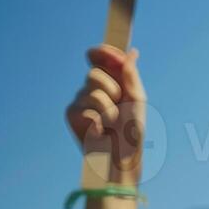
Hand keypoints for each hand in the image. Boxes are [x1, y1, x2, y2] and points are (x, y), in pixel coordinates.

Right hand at [65, 45, 145, 183]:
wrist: (122, 156)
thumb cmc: (133, 131)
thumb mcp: (137, 100)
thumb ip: (131, 75)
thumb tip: (132, 52)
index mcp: (111, 83)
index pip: (101, 60)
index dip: (101, 53)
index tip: (100, 51)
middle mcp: (94, 90)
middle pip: (95, 73)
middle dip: (112, 89)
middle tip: (120, 108)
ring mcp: (80, 101)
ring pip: (92, 92)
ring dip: (109, 109)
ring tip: (112, 123)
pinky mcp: (72, 115)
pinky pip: (85, 108)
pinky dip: (98, 120)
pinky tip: (100, 131)